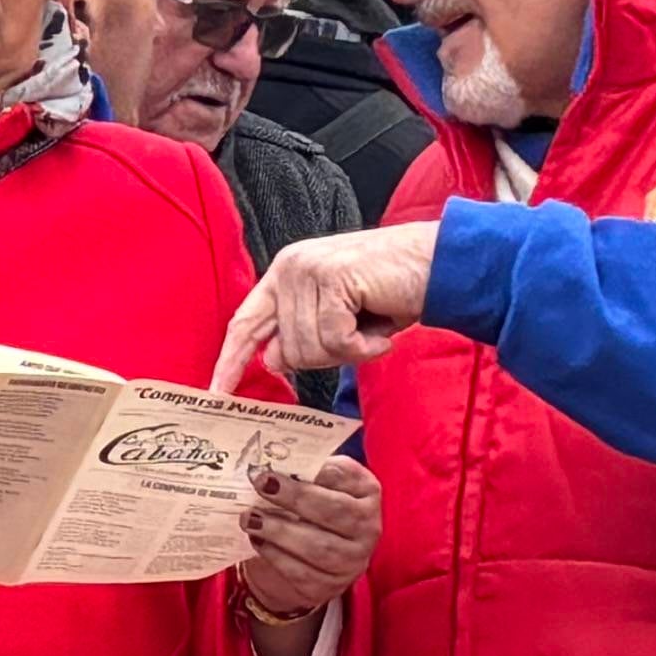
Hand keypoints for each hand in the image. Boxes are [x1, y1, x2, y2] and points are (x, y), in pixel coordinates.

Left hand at [215, 228, 438, 393]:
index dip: (230, 361)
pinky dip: (365, 347)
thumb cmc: (393, 291)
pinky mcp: (332, 279)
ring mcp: (309, 270)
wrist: (439, 263)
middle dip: (329, 357)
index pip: (245, 324)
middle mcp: (290, 268)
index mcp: (285, 274)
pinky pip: (337, 341)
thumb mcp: (340, 316)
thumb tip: (273, 360)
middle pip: (287, 352)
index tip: (216, 392)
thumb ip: (302, 334)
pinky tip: (381, 328)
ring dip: (350, 350)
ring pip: (310, 350)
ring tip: (372, 324)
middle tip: (359, 334)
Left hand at [233, 450, 379, 633]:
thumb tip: (274, 462)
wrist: (306, 558)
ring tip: (251, 518)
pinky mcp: (330, 586)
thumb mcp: (313, 484)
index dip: (316, 470)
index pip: (345, 476)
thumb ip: (303, 472)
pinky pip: (301, 573)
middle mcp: (368, 527)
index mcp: (367, 492)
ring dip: (280, 531)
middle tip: (262, 485)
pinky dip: (275, 556)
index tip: (286, 463)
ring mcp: (352, 561)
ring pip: (318, 547)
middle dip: (296, 497)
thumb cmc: (310, 509)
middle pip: (335, 511)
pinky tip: (258, 541)